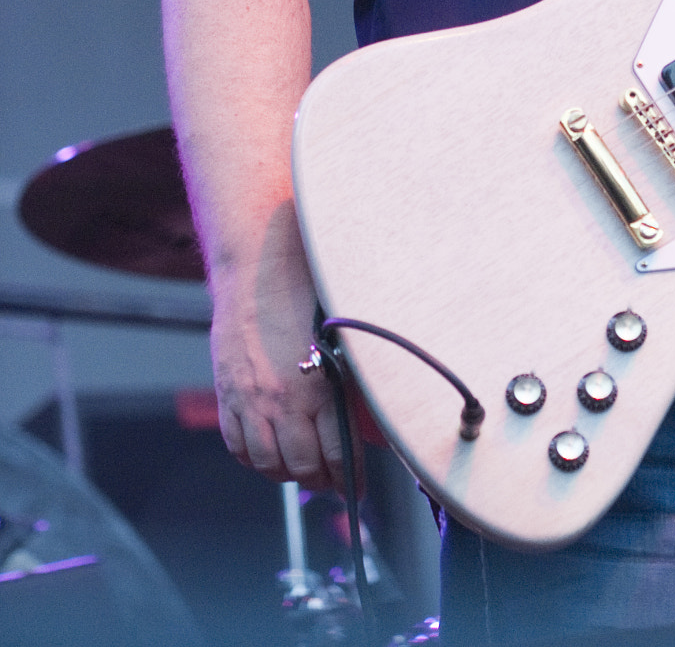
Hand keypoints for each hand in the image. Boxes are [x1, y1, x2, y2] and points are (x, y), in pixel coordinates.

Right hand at [209, 210, 346, 490]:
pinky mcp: (226, 392)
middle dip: (320, 481)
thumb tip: (370, 424)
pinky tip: (267, 453)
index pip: (338, 454)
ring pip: (266, 463)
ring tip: (301, 470)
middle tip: (331, 482)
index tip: (358, 489)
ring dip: (286, 474)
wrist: (256, 262)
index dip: (350, 478)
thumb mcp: (341, 336)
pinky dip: (253, 457)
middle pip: (301, 466)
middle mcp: (281, 399)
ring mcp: (248, 399)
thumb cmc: (307, 290)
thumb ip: (352, 382)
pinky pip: (236, 443)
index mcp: (317, 385)